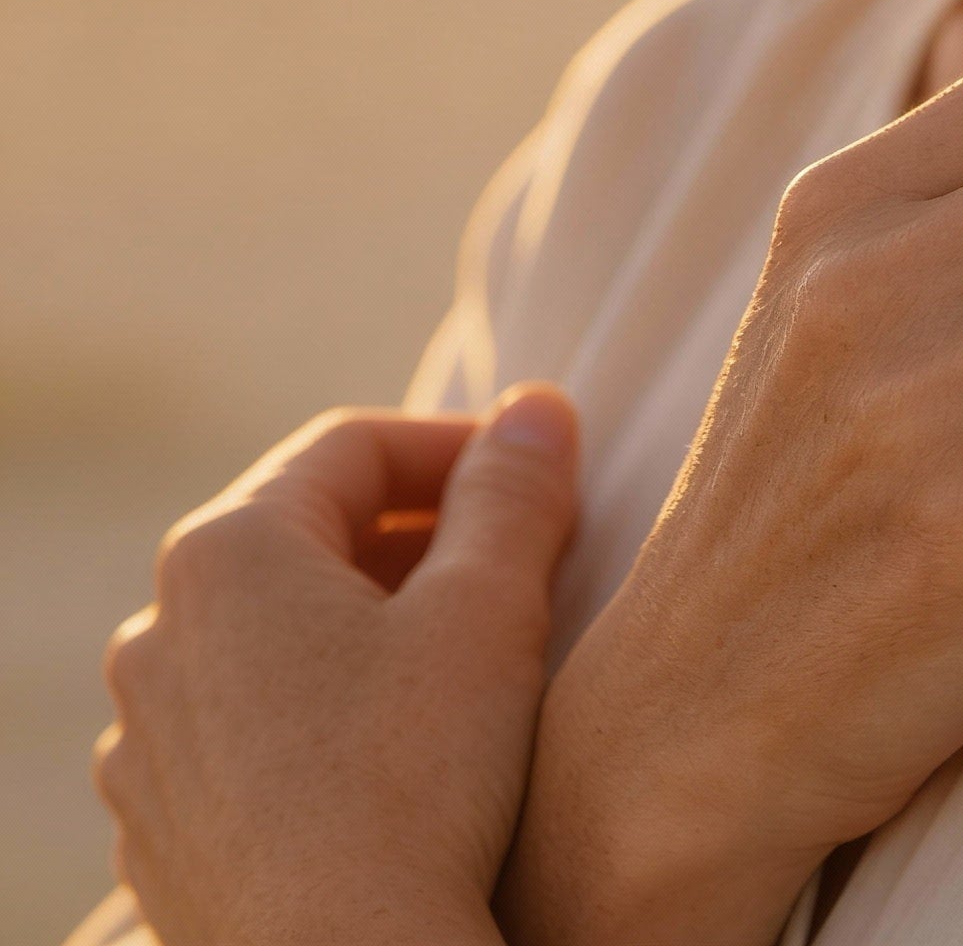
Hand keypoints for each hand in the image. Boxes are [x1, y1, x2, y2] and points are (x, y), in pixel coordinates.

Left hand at [94, 387, 578, 945]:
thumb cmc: (416, 786)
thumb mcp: (490, 608)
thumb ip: (513, 490)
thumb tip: (538, 408)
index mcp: (227, 551)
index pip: (355, 447)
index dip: (460, 447)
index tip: (536, 479)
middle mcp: (159, 632)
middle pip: (307, 537)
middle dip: (418, 538)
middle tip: (515, 565)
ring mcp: (148, 741)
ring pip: (274, 637)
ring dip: (367, 625)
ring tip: (462, 662)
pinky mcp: (160, 831)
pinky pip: (245, 731)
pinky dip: (320, 713)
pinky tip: (394, 756)